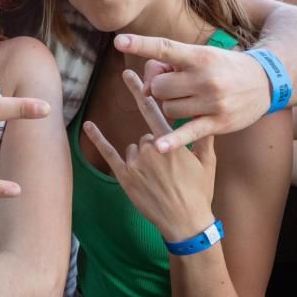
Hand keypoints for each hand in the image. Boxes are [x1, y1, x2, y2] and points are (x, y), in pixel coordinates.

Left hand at [83, 69, 216, 240]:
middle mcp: (150, 148)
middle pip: (145, 136)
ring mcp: (136, 163)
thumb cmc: (199, 192)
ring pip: (133, 149)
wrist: (186, 222)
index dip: (140, 91)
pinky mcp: (125, 177)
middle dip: (154, 149)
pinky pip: (110, 153)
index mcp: (169, 141)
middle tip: (169, 172)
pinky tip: (89, 126)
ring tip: (158, 180)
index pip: (152, 110)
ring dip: (142, 159)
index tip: (129, 74)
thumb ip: (203, 136)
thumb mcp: (207, 162)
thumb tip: (207, 116)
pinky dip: (98, 139)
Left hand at [114, 34, 269, 151]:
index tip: (119, 41)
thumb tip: (143, 88)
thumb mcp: (201, 56)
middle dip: (159, 88)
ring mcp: (212, 101)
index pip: (164, 47)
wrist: (266, 82)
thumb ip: (169, 66)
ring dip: (171, 106)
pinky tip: (158, 147)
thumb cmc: (223, 66)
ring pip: (168, 109)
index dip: (140, 45)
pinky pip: (188, 132)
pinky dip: (173, 140)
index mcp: (199, 56)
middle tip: (175, 85)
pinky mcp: (218, 122)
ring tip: (189, 100)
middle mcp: (205, 77)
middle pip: (159, 87)